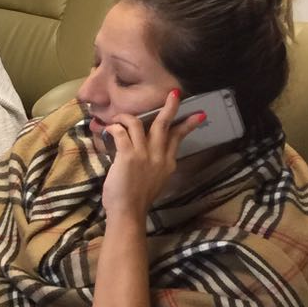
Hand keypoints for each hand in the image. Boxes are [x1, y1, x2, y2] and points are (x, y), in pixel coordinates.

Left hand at [100, 89, 205, 226]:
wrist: (128, 212)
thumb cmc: (136, 198)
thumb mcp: (154, 179)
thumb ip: (155, 164)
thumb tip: (147, 151)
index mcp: (168, 163)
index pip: (177, 138)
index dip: (186, 125)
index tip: (199, 114)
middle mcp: (159, 156)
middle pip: (165, 125)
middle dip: (170, 108)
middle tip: (174, 94)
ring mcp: (144, 154)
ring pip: (139, 124)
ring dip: (126, 117)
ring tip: (119, 118)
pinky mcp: (128, 155)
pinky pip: (121, 132)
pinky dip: (114, 127)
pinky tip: (108, 129)